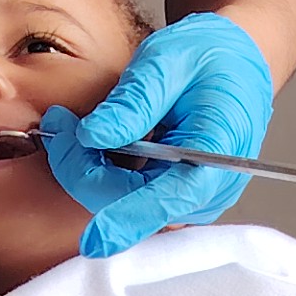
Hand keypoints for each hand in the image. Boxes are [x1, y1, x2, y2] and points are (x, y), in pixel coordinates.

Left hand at [40, 11, 273, 258]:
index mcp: (218, 153)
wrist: (237, 61)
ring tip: (70, 125)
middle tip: (59, 122)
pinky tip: (93, 140)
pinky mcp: (173, 195)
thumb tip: (93, 136)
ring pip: (122, 201)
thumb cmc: (212, 58)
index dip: (129, 218)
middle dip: (85, 169)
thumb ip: (134, 102)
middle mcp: (207, 187)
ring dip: (89, 169)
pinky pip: (127, 195)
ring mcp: (190, 197)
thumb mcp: (169, 61)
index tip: (94, 238)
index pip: (171, 198)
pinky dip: (102, 170)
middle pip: (132, 202)